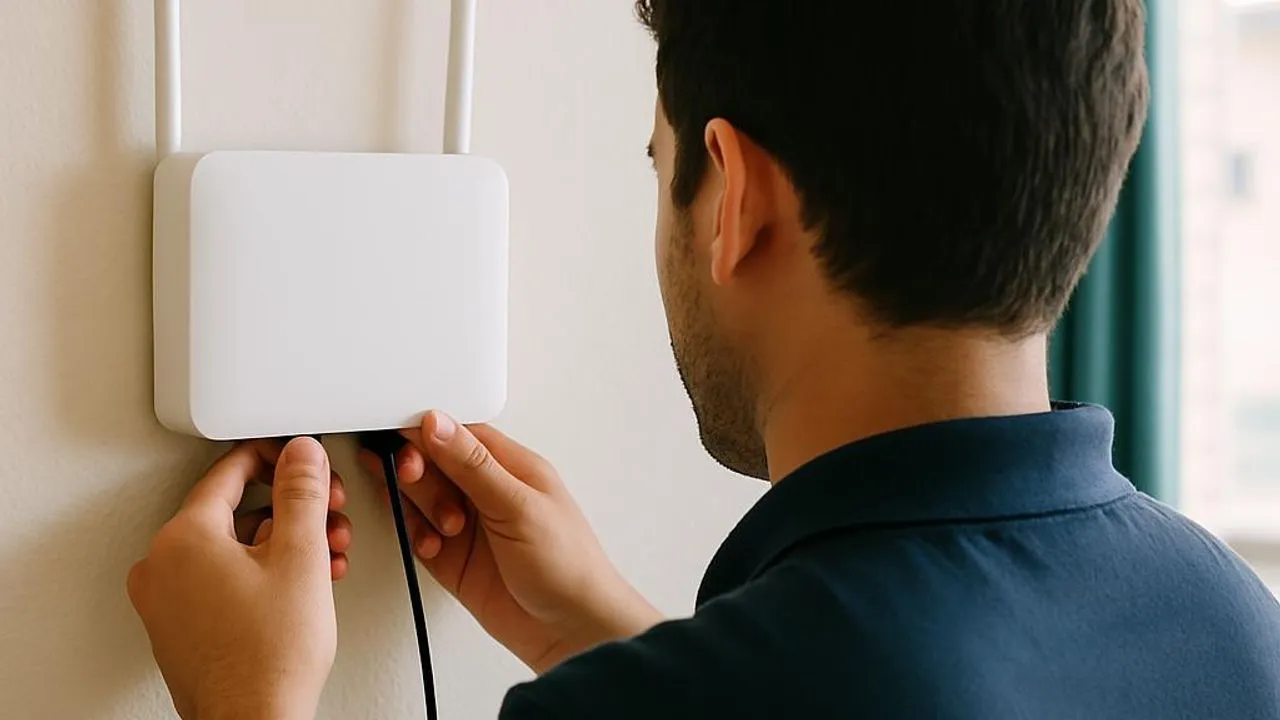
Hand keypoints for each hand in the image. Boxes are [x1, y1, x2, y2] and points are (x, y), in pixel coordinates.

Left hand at [128, 437, 350, 719]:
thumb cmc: (269, 659)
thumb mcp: (301, 555)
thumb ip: (302, 492)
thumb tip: (299, 453)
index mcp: (183, 538)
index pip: (230, 470)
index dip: (276, 458)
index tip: (301, 461)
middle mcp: (162, 566)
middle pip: (235, 510)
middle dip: (292, 511)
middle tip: (327, 515)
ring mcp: (166, 600)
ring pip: (232, 547)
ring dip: (284, 544)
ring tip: (325, 558)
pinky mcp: (179, 627)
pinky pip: (221, 579)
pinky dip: (261, 574)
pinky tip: (300, 586)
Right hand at [360, 411, 662, 673]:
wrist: (571, 631)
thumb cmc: (567, 564)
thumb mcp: (519, 505)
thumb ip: (473, 464)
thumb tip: (438, 422)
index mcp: (510, 467)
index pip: (458, 433)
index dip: (425, 430)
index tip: (398, 433)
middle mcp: (486, 491)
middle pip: (433, 462)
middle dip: (418, 468)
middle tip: (412, 476)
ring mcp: (468, 525)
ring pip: (421, 497)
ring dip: (420, 505)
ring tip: (443, 524)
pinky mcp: (453, 558)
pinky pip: (418, 534)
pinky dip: (417, 537)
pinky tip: (434, 546)